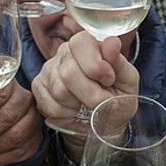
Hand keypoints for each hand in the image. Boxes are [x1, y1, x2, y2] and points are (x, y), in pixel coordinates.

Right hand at [30, 31, 139, 148]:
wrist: (104, 122)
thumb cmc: (118, 99)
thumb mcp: (127, 82)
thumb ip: (119, 62)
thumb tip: (112, 42)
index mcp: (87, 44)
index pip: (81, 42)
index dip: (96, 66)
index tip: (109, 80)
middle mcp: (64, 52)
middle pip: (68, 72)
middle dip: (90, 93)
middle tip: (101, 100)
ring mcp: (48, 69)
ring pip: (59, 90)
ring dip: (79, 104)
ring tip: (87, 105)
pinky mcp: (38, 88)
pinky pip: (50, 105)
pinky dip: (67, 114)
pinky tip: (74, 111)